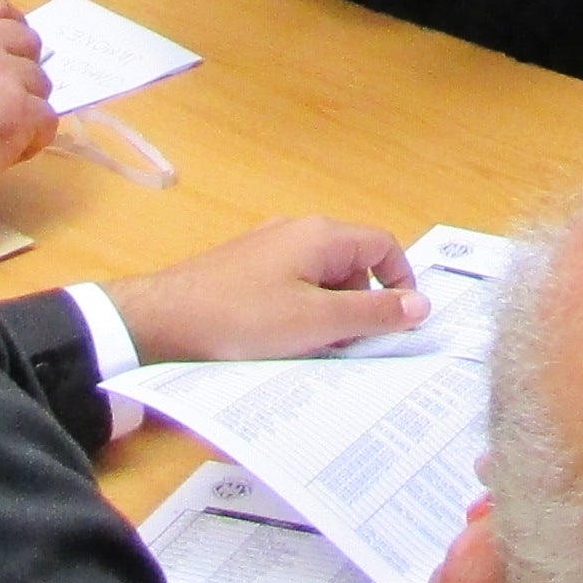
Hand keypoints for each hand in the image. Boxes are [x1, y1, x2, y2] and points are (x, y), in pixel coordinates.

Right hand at [0, 0, 53, 214]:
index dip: (10, 26)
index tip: (12, 47)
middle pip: (26, 40)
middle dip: (24, 67)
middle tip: (9, 98)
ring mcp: (3, 73)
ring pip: (40, 82)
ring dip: (28, 107)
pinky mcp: (21, 109)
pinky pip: (48, 120)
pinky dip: (34, 139)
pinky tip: (8, 154)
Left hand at [109, 216, 425, 363]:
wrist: (161, 320)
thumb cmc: (242, 319)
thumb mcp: (317, 322)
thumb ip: (372, 313)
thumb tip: (421, 305)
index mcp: (321, 235)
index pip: (383, 246)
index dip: (400, 283)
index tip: (400, 325)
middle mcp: (296, 231)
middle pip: (352, 264)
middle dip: (361, 306)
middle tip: (352, 347)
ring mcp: (267, 249)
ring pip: (320, 280)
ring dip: (329, 314)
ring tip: (314, 351)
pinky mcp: (244, 271)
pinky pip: (291, 288)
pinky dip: (300, 314)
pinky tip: (282, 345)